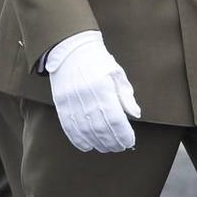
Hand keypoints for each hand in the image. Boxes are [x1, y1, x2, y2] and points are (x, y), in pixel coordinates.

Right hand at [44, 30, 139, 151]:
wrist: (70, 49)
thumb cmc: (97, 61)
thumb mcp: (116, 73)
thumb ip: (126, 95)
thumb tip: (135, 114)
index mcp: (103, 88)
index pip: (115, 119)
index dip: (123, 134)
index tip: (130, 141)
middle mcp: (87, 97)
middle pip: (101, 128)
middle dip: (112, 142)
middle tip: (120, 147)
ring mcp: (72, 102)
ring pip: (86, 131)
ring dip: (98, 143)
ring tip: (106, 147)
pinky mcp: (61, 104)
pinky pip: (69, 127)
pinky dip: (78, 140)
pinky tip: (87, 146)